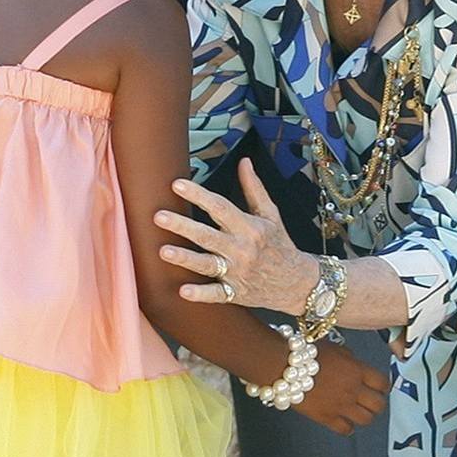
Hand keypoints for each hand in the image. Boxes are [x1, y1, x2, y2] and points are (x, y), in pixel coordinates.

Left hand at [155, 158, 316, 312]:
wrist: (297, 282)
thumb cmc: (280, 245)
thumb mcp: (271, 214)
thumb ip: (254, 188)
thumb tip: (244, 162)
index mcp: (249, 227)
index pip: (220, 207)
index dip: (198, 195)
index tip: (177, 184)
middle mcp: (242, 249)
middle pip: (208, 236)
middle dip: (183, 226)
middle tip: (159, 216)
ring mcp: (237, 273)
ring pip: (207, 264)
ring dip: (185, 258)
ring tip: (163, 251)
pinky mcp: (235, 293)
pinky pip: (216, 294)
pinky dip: (201, 294)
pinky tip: (183, 291)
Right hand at [296, 340, 390, 435]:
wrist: (284, 367)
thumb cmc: (306, 354)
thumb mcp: (335, 348)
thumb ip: (350, 359)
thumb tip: (355, 365)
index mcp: (357, 370)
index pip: (383, 383)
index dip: (383, 387)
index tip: (379, 388)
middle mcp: (353, 389)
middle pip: (379, 405)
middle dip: (377, 404)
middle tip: (371, 402)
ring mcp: (341, 405)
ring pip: (366, 419)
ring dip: (365, 416)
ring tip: (358, 413)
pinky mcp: (327, 417)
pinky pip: (346, 429)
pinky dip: (348, 428)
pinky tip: (344, 423)